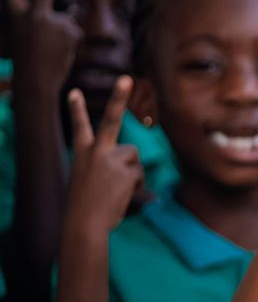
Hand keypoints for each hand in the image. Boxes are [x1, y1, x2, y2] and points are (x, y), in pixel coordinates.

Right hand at [0, 0, 81, 91]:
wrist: (35, 83)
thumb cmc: (32, 63)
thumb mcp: (36, 38)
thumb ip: (53, 21)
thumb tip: (76, 10)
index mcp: (19, 16)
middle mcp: (34, 13)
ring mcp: (52, 19)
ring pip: (68, 23)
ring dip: (65, 36)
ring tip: (52, 51)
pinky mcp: (69, 29)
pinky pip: (75, 34)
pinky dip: (72, 44)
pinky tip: (61, 53)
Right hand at [65, 77, 143, 235]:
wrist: (84, 223)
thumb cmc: (86, 206)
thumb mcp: (89, 180)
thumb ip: (106, 167)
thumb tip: (132, 168)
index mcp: (81, 153)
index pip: (80, 127)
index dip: (77, 109)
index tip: (74, 92)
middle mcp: (96, 151)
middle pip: (111, 119)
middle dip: (118, 97)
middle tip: (126, 78)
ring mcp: (111, 159)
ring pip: (133, 158)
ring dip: (131, 173)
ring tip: (115, 189)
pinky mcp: (126, 171)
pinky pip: (139, 174)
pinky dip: (135, 186)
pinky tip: (121, 195)